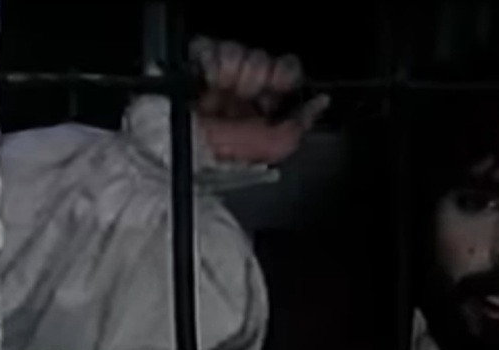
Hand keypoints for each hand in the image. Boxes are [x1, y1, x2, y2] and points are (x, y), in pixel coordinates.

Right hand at [188, 36, 330, 164]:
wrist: (180, 145)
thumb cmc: (216, 155)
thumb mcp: (268, 148)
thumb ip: (297, 126)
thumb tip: (319, 104)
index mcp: (259, 108)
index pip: (284, 73)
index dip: (285, 75)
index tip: (280, 84)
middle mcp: (240, 88)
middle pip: (265, 58)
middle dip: (258, 76)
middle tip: (246, 93)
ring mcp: (217, 73)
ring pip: (241, 50)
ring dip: (235, 72)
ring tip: (221, 91)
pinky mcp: (194, 62)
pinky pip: (212, 46)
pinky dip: (213, 63)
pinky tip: (208, 82)